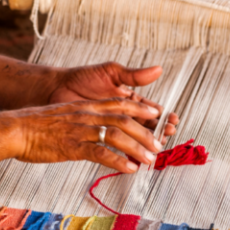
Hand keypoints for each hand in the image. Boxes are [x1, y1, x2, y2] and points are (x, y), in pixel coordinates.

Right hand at [0, 98, 166, 173]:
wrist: (15, 129)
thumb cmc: (35, 124)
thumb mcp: (63, 115)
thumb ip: (80, 118)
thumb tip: (93, 128)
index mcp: (84, 106)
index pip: (118, 103)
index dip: (139, 109)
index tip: (156, 115)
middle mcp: (86, 115)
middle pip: (123, 120)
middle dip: (145, 132)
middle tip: (158, 144)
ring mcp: (80, 129)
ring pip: (117, 135)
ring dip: (137, 147)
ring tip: (150, 159)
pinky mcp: (72, 146)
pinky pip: (100, 153)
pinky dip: (118, 161)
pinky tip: (129, 168)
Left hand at [47, 62, 178, 142]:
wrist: (56, 89)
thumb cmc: (81, 78)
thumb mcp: (110, 72)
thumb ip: (133, 75)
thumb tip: (158, 69)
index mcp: (127, 99)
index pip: (150, 110)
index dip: (162, 116)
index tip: (173, 121)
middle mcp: (120, 114)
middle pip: (144, 126)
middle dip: (157, 132)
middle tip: (166, 138)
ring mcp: (109, 126)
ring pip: (131, 138)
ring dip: (143, 144)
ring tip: (154, 150)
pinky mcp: (97, 137)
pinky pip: (114, 147)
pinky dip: (123, 153)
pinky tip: (132, 159)